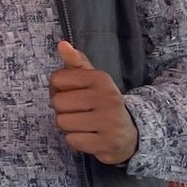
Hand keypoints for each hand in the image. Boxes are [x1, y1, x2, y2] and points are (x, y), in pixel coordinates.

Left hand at [50, 41, 137, 164]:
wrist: (130, 133)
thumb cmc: (102, 102)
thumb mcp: (91, 79)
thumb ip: (75, 61)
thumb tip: (62, 44)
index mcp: (101, 78)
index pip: (56, 79)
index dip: (59, 88)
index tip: (75, 93)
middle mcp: (108, 97)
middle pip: (57, 102)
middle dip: (64, 109)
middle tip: (81, 111)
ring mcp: (110, 121)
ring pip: (62, 122)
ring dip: (69, 126)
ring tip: (85, 123)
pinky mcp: (107, 143)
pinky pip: (72, 140)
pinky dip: (76, 140)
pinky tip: (90, 136)